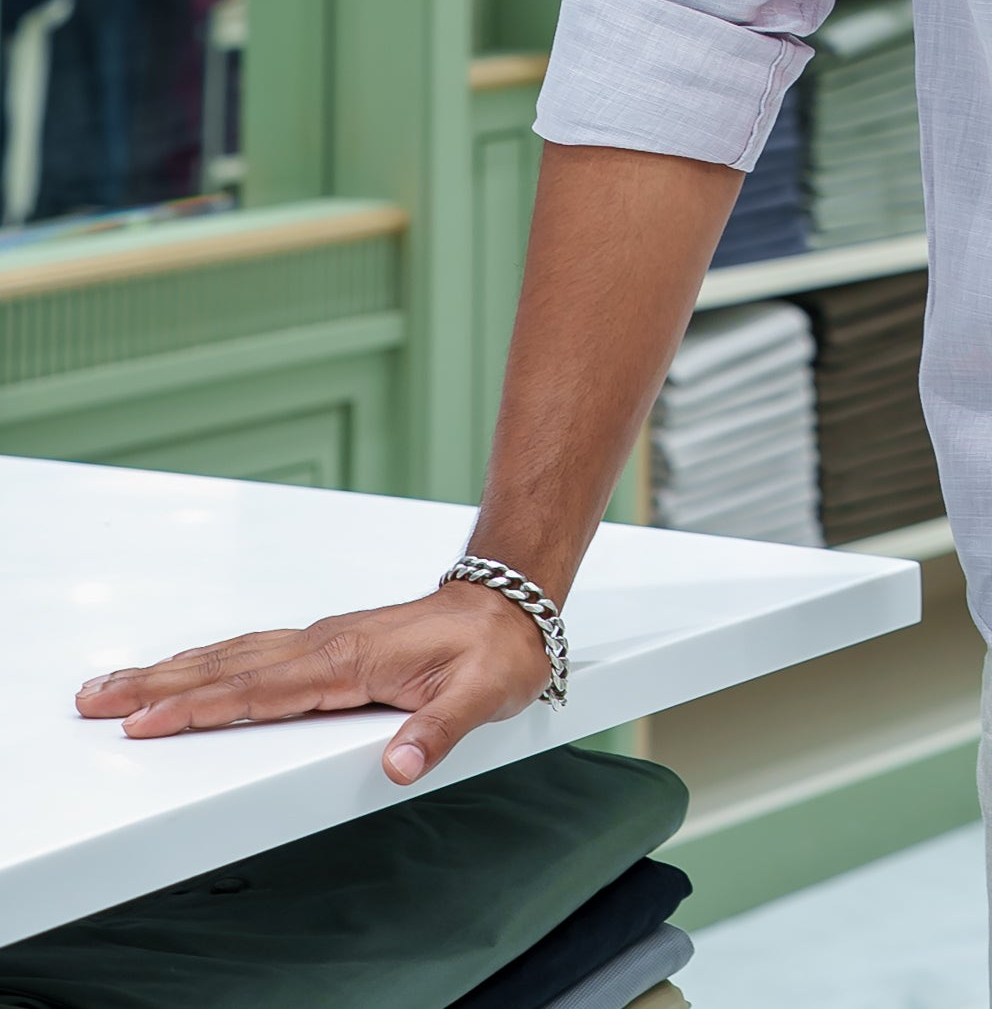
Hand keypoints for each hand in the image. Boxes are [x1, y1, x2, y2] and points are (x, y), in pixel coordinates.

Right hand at [74, 579, 552, 784]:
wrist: (513, 604)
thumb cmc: (497, 649)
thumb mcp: (483, 695)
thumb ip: (439, 733)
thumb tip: (399, 768)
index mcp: (351, 661)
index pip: (261, 690)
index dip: (202, 708)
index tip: (147, 723)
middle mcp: (327, 646)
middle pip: (228, 668)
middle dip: (159, 685)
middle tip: (96, 697)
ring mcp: (325, 643)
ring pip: (235, 656)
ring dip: (174, 670)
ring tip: (119, 681)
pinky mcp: (329, 646)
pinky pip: (255, 654)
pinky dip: (211, 662)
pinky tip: (188, 670)